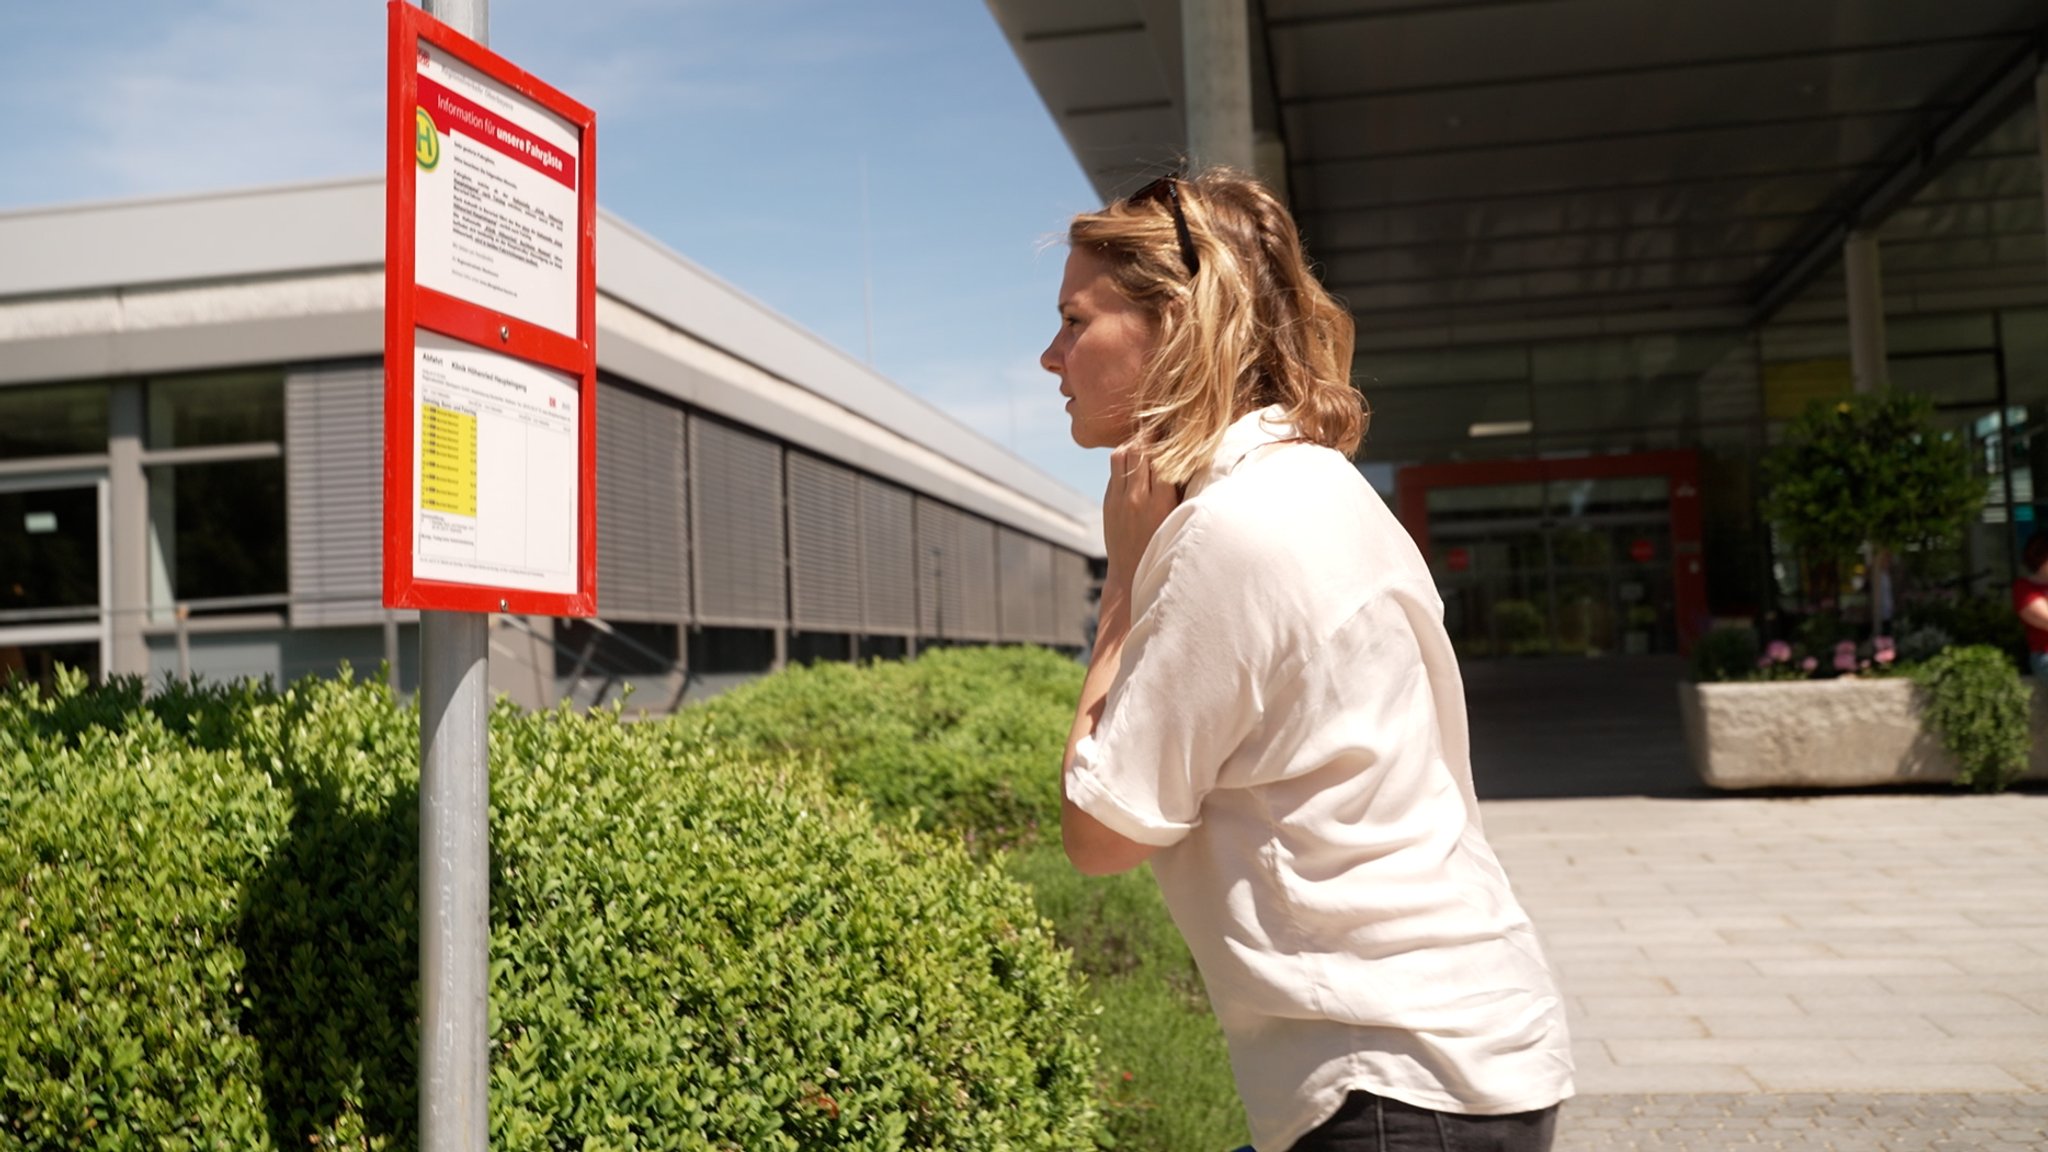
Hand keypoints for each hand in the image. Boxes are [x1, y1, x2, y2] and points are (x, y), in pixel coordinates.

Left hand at [1103, 442, 1181, 584]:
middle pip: (1140, 449)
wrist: (1130, 575)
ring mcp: (1119, 499)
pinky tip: (1136, 456)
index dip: (1170, 440)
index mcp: (1161, 503)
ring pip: (1122, 454)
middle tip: (1162, 426)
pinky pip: (1114, 469)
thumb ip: (1180, 491)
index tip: (1178, 429)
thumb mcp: (1177, 519)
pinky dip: (1125, 458)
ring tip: (1146, 440)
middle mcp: (1137, 498)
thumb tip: (1187, 460)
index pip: (1163, 457)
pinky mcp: (1108, 501)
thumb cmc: (1164, 547)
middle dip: (1151, 435)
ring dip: (1135, 443)